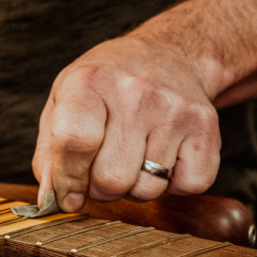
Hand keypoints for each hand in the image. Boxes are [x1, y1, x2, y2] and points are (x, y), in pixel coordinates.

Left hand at [33, 30, 221, 213]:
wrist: (169, 55)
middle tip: (103, 169)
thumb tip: (52, 200)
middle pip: (111, 179)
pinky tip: (165, 157)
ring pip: (148, 189)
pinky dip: (174, 185)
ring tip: (134, 158)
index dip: (68, 180)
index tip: (69, 192)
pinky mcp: (207, 128)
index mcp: (90, 82)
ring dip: (136, 187)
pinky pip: (188, 187)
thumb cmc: (108, 84)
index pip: (75, 143)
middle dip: (101, 189)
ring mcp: (175, 110)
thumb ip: (50, 154)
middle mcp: (136, 92)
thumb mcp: (64, 101)